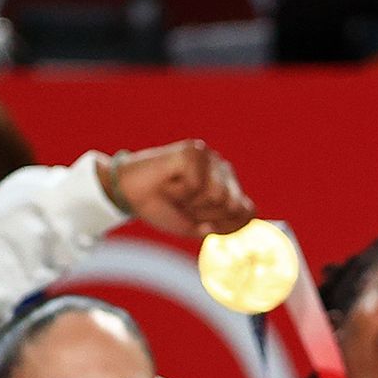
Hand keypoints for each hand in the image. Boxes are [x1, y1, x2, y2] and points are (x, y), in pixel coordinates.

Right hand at [102, 141, 253, 239]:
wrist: (128, 194)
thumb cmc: (163, 208)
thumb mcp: (198, 225)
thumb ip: (225, 225)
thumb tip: (248, 219)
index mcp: (228, 186)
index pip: (247, 212)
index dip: (226, 226)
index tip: (202, 224)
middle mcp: (222, 168)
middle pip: (233, 207)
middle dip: (205, 215)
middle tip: (183, 206)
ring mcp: (209, 157)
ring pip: (218, 196)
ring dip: (191, 204)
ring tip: (175, 193)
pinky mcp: (193, 150)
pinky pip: (196, 185)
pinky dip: (178, 191)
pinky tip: (168, 181)